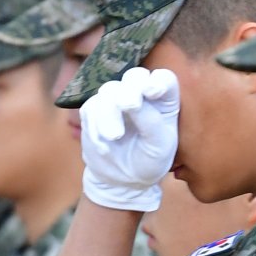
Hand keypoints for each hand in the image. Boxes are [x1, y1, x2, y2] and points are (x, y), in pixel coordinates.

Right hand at [80, 67, 179, 211]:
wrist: (122, 180)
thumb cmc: (149, 162)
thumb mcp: (158, 146)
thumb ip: (149, 120)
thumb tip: (130, 100)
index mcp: (164, 101)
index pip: (164, 78)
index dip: (158, 80)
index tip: (153, 92)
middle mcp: (141, 94)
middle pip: (135, 75)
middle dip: (130, 89)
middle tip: (129, 105)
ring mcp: (116, 99)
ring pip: (109, 90)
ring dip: (110, 113)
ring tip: (114, 136)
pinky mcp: (95, 109)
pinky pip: (91, 106)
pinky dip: (95, 123)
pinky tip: (103, 142)